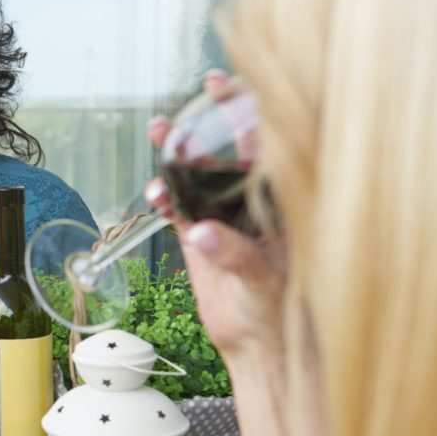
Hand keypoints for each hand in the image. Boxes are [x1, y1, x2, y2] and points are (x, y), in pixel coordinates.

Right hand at [145, 70, 284, 358]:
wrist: (258, 345)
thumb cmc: (280, 311)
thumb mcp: (263, 280)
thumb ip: (233, 254)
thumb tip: (200, 233)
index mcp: (282, 206)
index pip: (271, 149)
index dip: (254, 115)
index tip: (239, 89)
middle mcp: (255, 206)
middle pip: (231, 152)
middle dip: (211, 123)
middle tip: (197, 97)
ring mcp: (225, 219)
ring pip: (200, 176)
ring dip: (179, 154)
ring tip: (161, 131)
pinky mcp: (201, 240)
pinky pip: (179, 209)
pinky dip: (164, 197)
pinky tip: (154, 190)